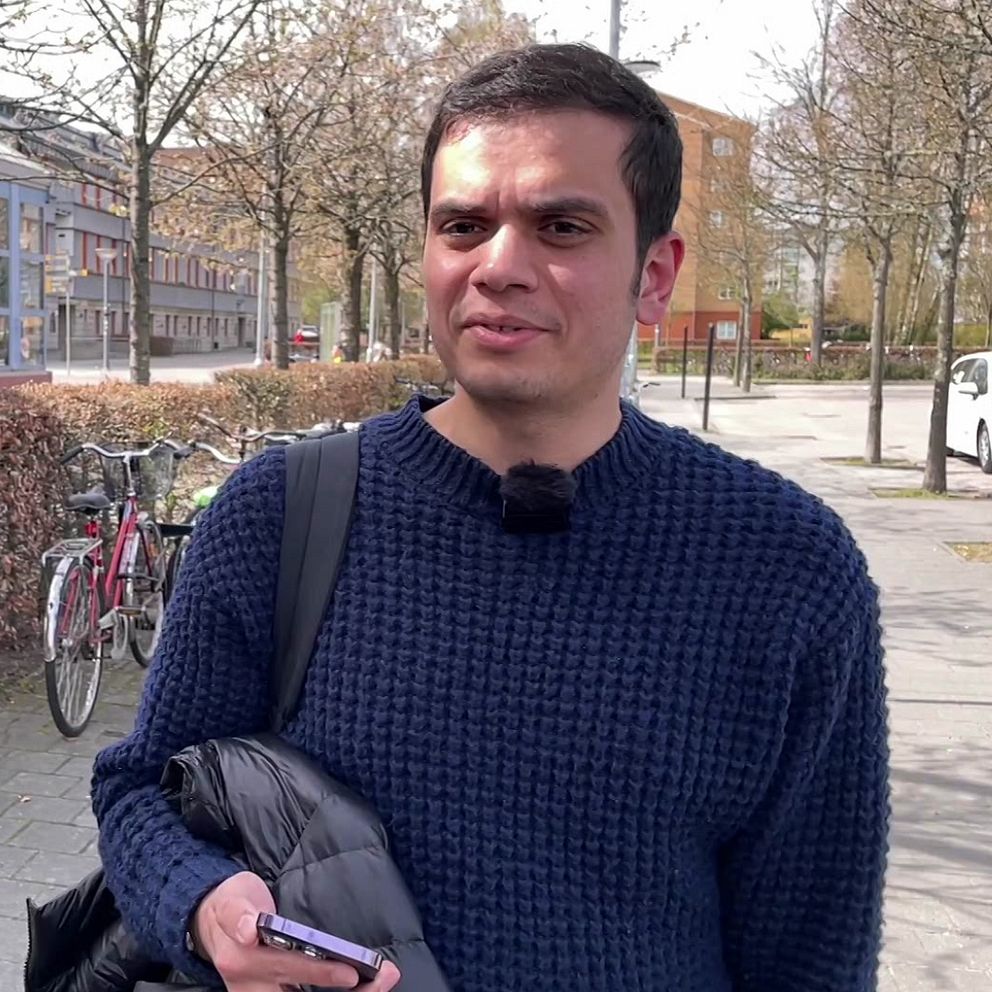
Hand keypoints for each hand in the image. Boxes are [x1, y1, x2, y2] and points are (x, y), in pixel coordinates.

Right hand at [192, 871, 401, 990]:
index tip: (352, 972)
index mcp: (244, 962)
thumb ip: (239, 913)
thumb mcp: (231, 899)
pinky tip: (366, 987)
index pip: (289, 970)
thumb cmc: (229, 905)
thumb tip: (248, 930)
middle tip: (384, 977)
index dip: (320, 974)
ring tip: (382, 982)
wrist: (209, 922)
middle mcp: (254, 988)